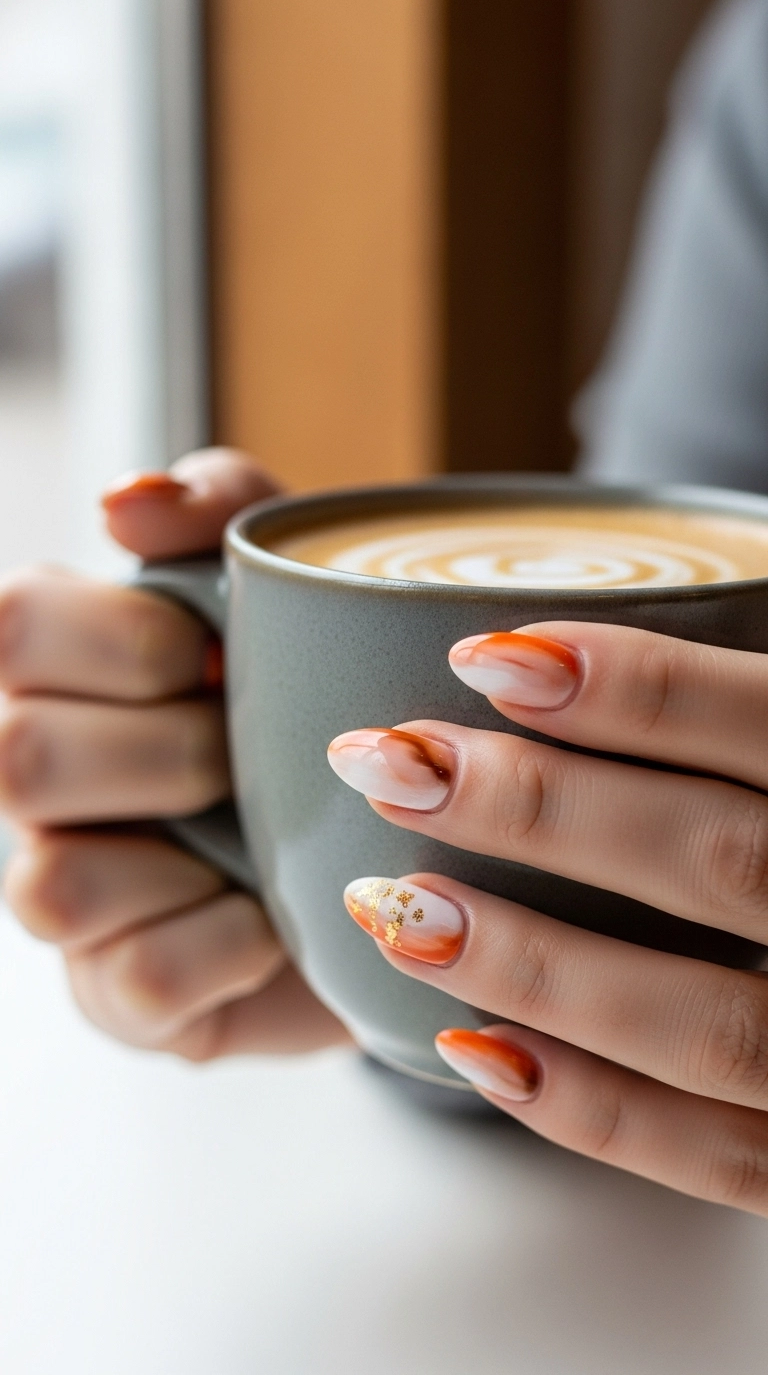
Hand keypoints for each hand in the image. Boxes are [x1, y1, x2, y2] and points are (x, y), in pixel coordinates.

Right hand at [2, 449, 348, 1057]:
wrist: (416, 836)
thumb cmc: (326, 696)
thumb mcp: (297, 581)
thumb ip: (218, 509)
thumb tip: (120, 505)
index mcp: (59, 669)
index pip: (8, 624)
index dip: (121, 638)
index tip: (213, 653)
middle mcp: (36, 784)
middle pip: (19, 760)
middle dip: (172, 751)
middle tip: (250, 750)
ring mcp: (69, 897)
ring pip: (49, 888)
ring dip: (190, 851)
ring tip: (261, 833)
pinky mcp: (122, 998)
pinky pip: (136, 979)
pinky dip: (229, 944)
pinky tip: (274, 913)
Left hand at [329, 623, 767, 1212]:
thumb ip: (754, 717)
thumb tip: (590, 635)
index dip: (639, 691)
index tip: (485, 657)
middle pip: (723, 863)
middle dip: (543, 812)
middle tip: (392, 763)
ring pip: (711, 1026)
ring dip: (537, 967)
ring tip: (395, 909)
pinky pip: (722, 1162)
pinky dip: (595, 1115)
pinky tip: (474, 1052)